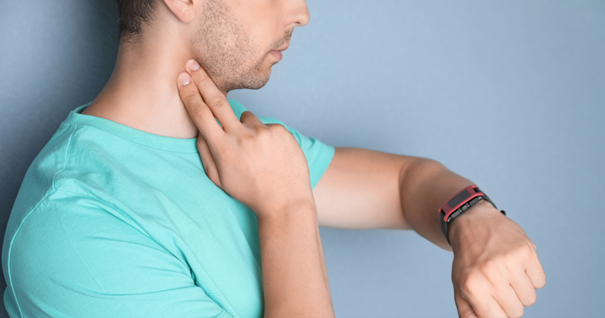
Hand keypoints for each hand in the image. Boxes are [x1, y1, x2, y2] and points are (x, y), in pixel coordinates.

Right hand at [176, 59, 314, 217]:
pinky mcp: (280, 131)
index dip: (190, 94)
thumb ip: (206, 153)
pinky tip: (271, 155)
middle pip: (217, 101)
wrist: (285, 200)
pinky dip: (265, 137)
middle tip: (195, 64)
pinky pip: (266, 127)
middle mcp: (241, 137)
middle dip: (203, 81)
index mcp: (222, 149)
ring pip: (246, 118)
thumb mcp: (220, 179)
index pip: (201, 114)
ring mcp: (262, 133)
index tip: (183, 78)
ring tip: (256, 153)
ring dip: (246, 129)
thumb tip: (199, 130)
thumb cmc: (249, 191)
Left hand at [449, 200, 545, 317]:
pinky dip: (531, 277)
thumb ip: (469, 313)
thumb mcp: (460, 287)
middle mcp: (491, 274)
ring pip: (530, 298)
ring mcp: (510, 262)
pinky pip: (540, 282)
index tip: (494, 305)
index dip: (498, 314)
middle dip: (509, 302)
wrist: (472, 223)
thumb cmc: (468, 260)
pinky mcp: (526, 251)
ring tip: (506, 274)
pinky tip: (517, 265)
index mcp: (472, 286)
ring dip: (521, 290)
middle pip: (516, 311)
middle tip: (498, 284)